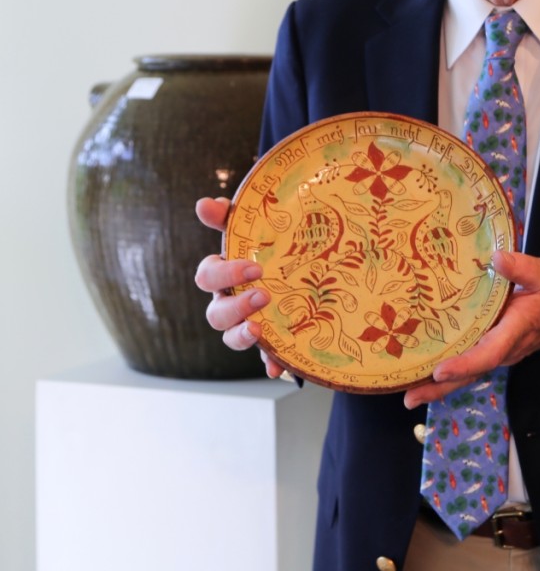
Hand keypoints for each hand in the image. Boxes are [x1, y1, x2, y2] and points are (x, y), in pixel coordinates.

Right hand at [193, 196, 285, 378]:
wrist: (303, 271)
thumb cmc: (269, 247)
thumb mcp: (254, 230)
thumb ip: (230, 217)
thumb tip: (205, 204)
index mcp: (224, 275)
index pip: (208, 275)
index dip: (226, 273)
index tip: (255, 267)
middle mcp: (229, 302)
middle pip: (215, 313)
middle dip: (236, 306)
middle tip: (263, 294)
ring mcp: (247, 324)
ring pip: (230, 337)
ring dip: (241, 335)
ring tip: (260, 328)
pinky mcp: (270, 342)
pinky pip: (264, 358)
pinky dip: (269, 363)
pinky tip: (276, 366)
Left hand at [402, 250, 539, 407]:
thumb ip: (522, 267)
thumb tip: (496, 259)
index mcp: (517, 329)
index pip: (489, 352)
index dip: (464, 364)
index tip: (440, 371)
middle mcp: (507, 347)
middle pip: (472, 371)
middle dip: (441, 387)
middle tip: (410, 398)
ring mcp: (502, 351)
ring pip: (470, 371)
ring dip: (441, 384)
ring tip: (410, 392)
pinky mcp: (497, 347)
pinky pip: (473, 363)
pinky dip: (451, 372)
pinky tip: (427, 373)